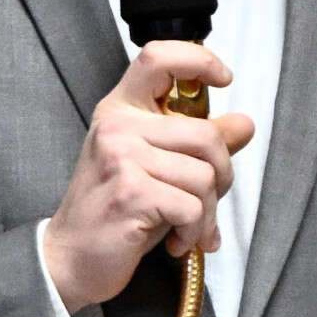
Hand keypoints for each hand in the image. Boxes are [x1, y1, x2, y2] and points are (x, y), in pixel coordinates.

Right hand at [42, 42, 250, 310]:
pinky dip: (195, 231)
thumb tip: (244, 123)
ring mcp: (121, 158)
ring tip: (190, 228)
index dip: (199, 60)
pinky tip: (178, 242)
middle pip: (205, 134)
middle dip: (222, 176)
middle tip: (207, 202)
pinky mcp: (131, 193)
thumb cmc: (115, 213)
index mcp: (121, 110)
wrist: (72, 259)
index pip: (159, 58)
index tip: (222, 78)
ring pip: (204, 176)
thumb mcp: (156, 168)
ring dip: (208, 213)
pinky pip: (192, 206)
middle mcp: (118, 127)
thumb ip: (196, 143)